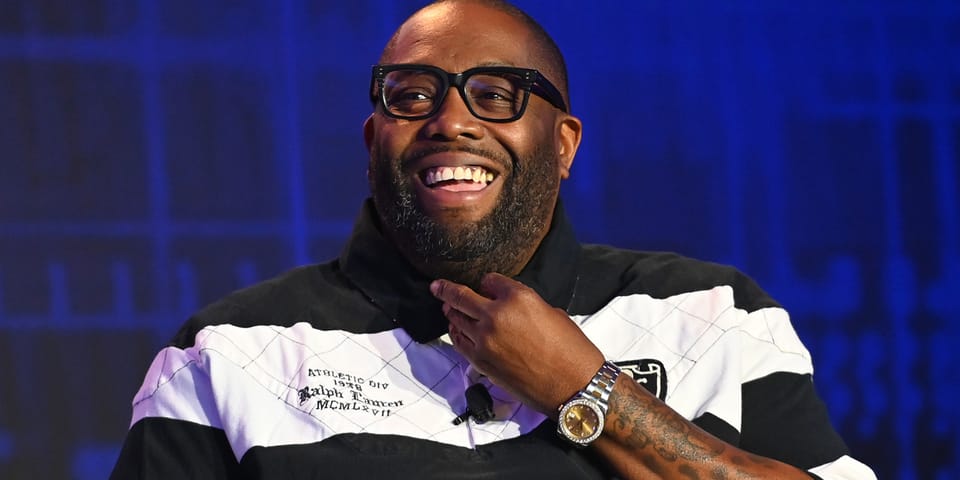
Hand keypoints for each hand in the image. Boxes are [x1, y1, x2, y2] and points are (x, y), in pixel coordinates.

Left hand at [430, 272, 604, 414]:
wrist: (573, 386)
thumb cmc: (570, 350)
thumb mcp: (552, 313)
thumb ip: (526, 304)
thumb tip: (510, 307)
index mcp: (518, 297)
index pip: (490, 280)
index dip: (488, 283)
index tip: (487, 285)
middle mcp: (496, 315)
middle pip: (461, 296)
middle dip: (446, 289)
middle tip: (437, 286)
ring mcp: (484, 339)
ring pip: (456, 318)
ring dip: (451, 311)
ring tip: (447, 307)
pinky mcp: (480, 361)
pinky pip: (458, 342)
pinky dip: (455, 333)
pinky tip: (455, 330)